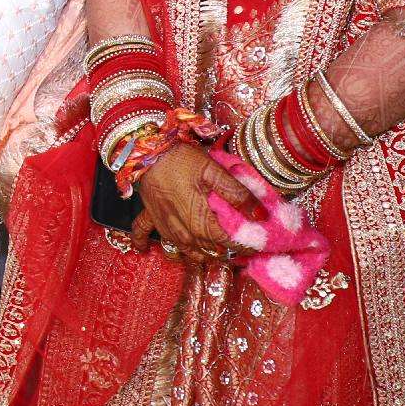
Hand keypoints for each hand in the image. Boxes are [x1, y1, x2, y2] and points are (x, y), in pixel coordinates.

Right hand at [129, 142, 255, 262]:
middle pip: (211, 250)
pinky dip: (143, 242)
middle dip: (229, 252)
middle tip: (244, 247)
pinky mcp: (149, 216)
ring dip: (201, 255)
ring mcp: (165, 226)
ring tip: (216, 253)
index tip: (261, 243)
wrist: (148, 150)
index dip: (247, 245)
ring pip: (186, 250)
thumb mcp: (214, 172)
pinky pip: (143, 234)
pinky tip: (143, 249)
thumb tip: (261, 215)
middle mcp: (184, 232)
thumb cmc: (182, 159)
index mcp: (201, 223)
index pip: (230, 243)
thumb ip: (237, 194)